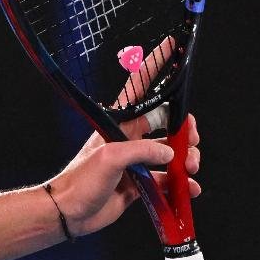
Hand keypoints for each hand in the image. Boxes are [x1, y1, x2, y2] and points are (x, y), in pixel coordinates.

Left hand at [48, 39, 200, 236]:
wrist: (69, 213)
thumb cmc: (80, 182)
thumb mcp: (110, 158)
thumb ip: (143, 151)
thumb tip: (169, 153)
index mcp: (119, 125)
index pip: (141, 88)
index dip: (155, 66)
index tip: (170, 46)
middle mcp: (128, 140)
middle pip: (167, 125)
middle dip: (185, 132)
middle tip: (191, 143)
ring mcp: (134, 162)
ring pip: (171, 154)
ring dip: (186, 160)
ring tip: (189, 170)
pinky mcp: (139, 185)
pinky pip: (167, 180)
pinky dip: (181, 184)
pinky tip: (189, 189)